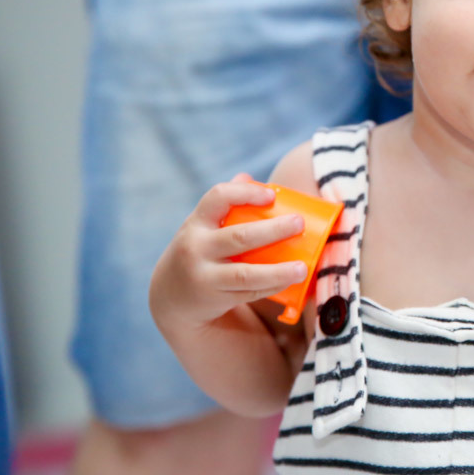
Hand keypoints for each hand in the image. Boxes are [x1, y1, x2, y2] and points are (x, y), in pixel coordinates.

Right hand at [150, 173, 307, 328]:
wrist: (170, 297)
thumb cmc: (199, 250)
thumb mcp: (202, 227)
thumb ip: (224, 204)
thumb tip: (248, 177)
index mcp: (197, 222)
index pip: (218, 197)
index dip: (246, 193)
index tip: (271, 195)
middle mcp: (196, 248)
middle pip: (240, 237)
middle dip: (274, 230)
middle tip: (299, 223)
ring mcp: (204, 275)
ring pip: (246, 273)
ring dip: (278, 271)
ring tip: (303, 267)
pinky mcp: (214, 298)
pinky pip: (248, 292)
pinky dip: (271, 286)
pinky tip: (290, 281)